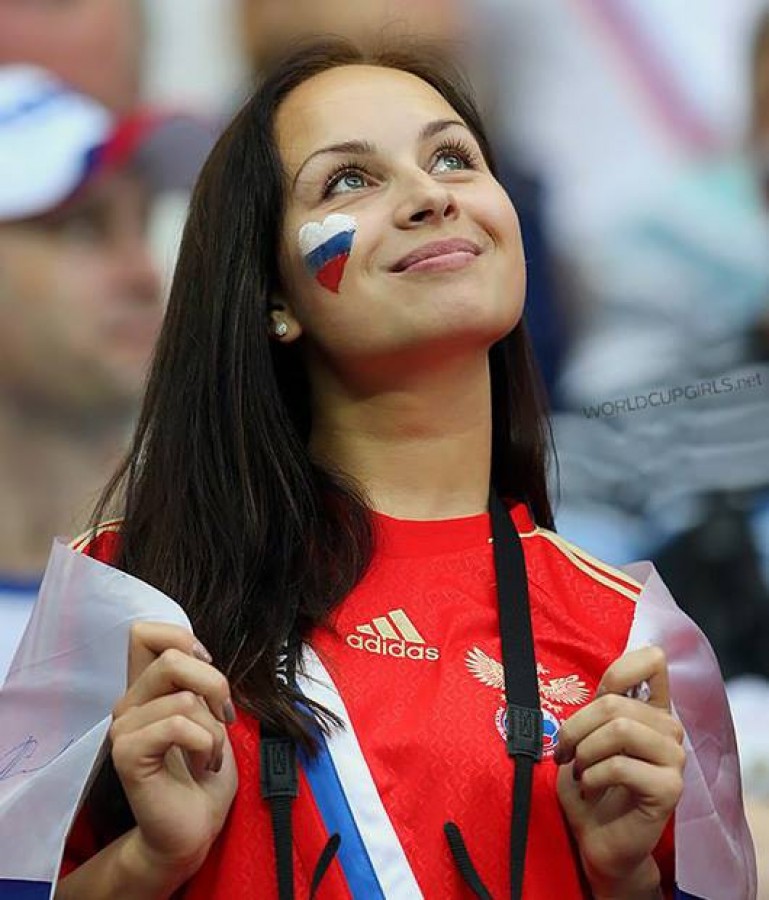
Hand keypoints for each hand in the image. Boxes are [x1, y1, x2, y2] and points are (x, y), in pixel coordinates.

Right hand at [109, 623, 238, 880]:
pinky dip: (206, 744)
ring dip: (215, 728)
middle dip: (215, 684)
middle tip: (223, 717)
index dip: (181, 638)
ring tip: (210, 753)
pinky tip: (203, 764)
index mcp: (147, 687)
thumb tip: (199, 654)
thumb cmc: (205, 769)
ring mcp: (124, 728)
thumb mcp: (209, 712)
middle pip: (172, 656)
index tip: (206, 667)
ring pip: (185, 697)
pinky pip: (179, 726)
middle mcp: (129, 702)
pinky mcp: (127, 754)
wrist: (196, 826)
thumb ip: (196, 679)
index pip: (144, 632)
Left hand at [555, 646, 684, 898]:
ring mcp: (674, 758)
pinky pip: (621, 766)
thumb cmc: (588, 781)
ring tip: (579, 770)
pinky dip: (592, 775)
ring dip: (585, 751)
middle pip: (614, 703)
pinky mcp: (670, 788)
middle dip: (576, 728)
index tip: (598, 696)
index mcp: (650, 708)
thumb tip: (598, 689)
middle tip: (564, 753)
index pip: (653, 660)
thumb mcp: (586, 735)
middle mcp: (669, 728)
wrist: (596, 837)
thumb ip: (598, 707)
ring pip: (620, 729)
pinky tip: (590, 787)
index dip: (622, 668)